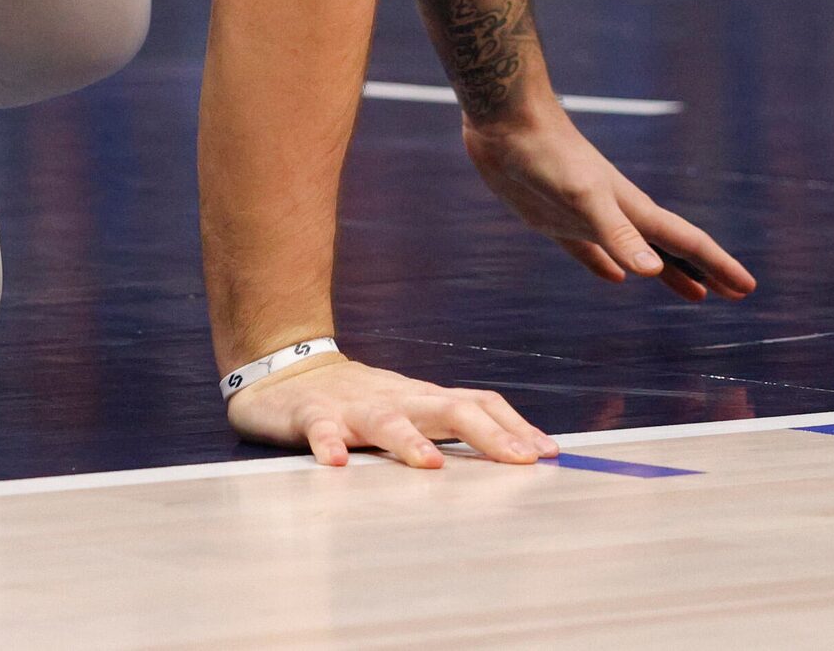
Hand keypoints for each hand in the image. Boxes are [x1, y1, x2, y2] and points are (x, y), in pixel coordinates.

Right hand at [225, 355, 555, 467]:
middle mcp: (396, 398)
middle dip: (487, 434)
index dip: (514, 426)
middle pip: (448, 408)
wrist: (284, 368)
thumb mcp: (408, 409)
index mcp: (422, 398)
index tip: (548, 453)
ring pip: (385, 419)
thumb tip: (514, 454)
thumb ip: (449, 426)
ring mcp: (352, 406)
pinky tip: (334, 462)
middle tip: (520, 461)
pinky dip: (328, 443)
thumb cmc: (358, 398)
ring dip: (408, 441)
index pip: (478, 403)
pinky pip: (320, 428)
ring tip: (430, 465)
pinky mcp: (309, 415)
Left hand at [463, 103, 755, 300]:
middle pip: (671, 249)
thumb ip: (617, 233)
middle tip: (734, 294)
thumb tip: (651, 271)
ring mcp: (587, 216)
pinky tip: (615, 279)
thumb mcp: (583, 198)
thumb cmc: (547, 154)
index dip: (718, 266)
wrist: (507, 120)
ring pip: (637, 252)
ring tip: (691, 293)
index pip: (687, 243)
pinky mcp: (554, 218)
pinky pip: (591, 251)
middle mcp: (617, 213)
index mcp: (633, 209)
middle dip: (704, 271)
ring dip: (666, 272)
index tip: (747, 288)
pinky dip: (607, 266)